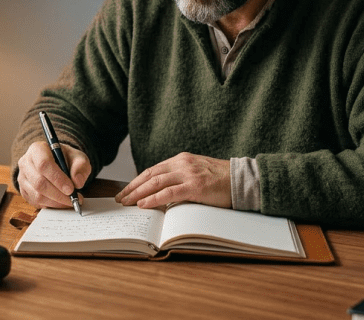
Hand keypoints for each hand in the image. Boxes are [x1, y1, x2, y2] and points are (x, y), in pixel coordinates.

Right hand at [16, 141, 91, 209]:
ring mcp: (22, 178)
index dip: (57, 178)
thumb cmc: (66, 159)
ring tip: (70, 201)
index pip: (43, 164)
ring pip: (37, 195)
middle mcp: (26, 163)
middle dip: (58, 194)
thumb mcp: (78, 157)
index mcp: (37, 149)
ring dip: (56, 202)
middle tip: (73, 199)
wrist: (57, 163)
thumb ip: (80, 166)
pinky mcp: (23, 191)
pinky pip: (36, 202)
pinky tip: (61, 202)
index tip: (71, 189)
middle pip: (39, 182)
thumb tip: (77, 182)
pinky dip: (51, 205)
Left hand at [115, 152, 231, 208]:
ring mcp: (189, 174)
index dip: (137, 181)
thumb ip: (180, 179)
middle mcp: (182, 164)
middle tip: (120, 198)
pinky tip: (143, 204)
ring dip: (138, 193)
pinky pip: (169, 192)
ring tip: (126, 202)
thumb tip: (161, 194)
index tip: (125, 190)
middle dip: (132, 187)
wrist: (243, 180)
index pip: (153, 170)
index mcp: (181, 160)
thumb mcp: (197, 173)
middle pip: (150, 175)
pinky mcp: (196, 186)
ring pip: (156, 182)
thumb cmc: (221, 180)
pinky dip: (154, 198)